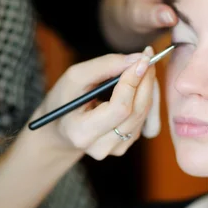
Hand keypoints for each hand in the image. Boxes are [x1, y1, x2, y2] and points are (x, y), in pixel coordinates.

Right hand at [36, 46, 159, 159]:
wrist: (60, 127)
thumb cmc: (64, 99)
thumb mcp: (75, 77)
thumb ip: (105, 66)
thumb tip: (138, 59)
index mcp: (82, 132)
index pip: (120, 108)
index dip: (133, 82)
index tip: (143, 58)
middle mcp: (101, 147)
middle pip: (136, 112)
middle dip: (145, 81)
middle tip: (147, 57)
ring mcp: (115, 149)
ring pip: (143, 115)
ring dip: (148, 88)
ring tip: (140, 69)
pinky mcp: (125, 145)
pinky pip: (144, 120)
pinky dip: (145, 99)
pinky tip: (137, 86)